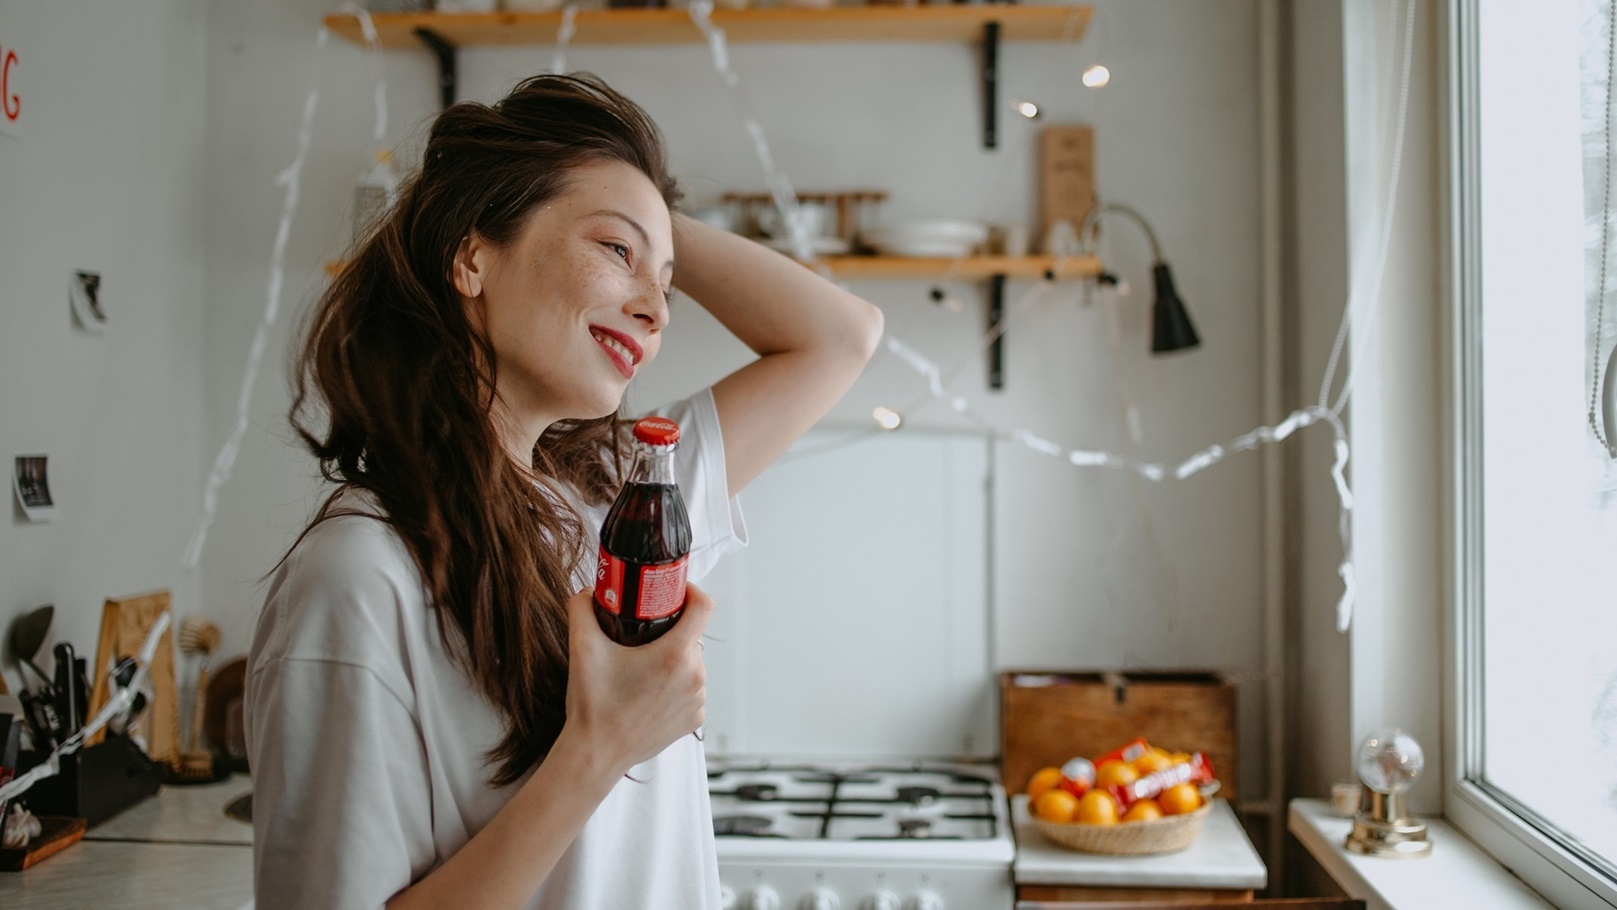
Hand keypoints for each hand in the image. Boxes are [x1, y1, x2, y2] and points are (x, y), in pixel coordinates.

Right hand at [562, 585, 712, 773]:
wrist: (596, 754)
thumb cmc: (593, 706)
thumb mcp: (583, 648)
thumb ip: (582, 609)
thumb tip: (586, 592)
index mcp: (674, 655)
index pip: (703, 607)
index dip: (690, 592)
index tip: (673, 593)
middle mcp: (694, 677)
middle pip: (692, 636)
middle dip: (671, 630)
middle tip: (643, 634)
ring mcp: (697, 701)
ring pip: (692, 664)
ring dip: (674, 660)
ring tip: (643, 668)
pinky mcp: (695, 720)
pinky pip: (691, 690)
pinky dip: (675, 686)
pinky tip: (649, 692)